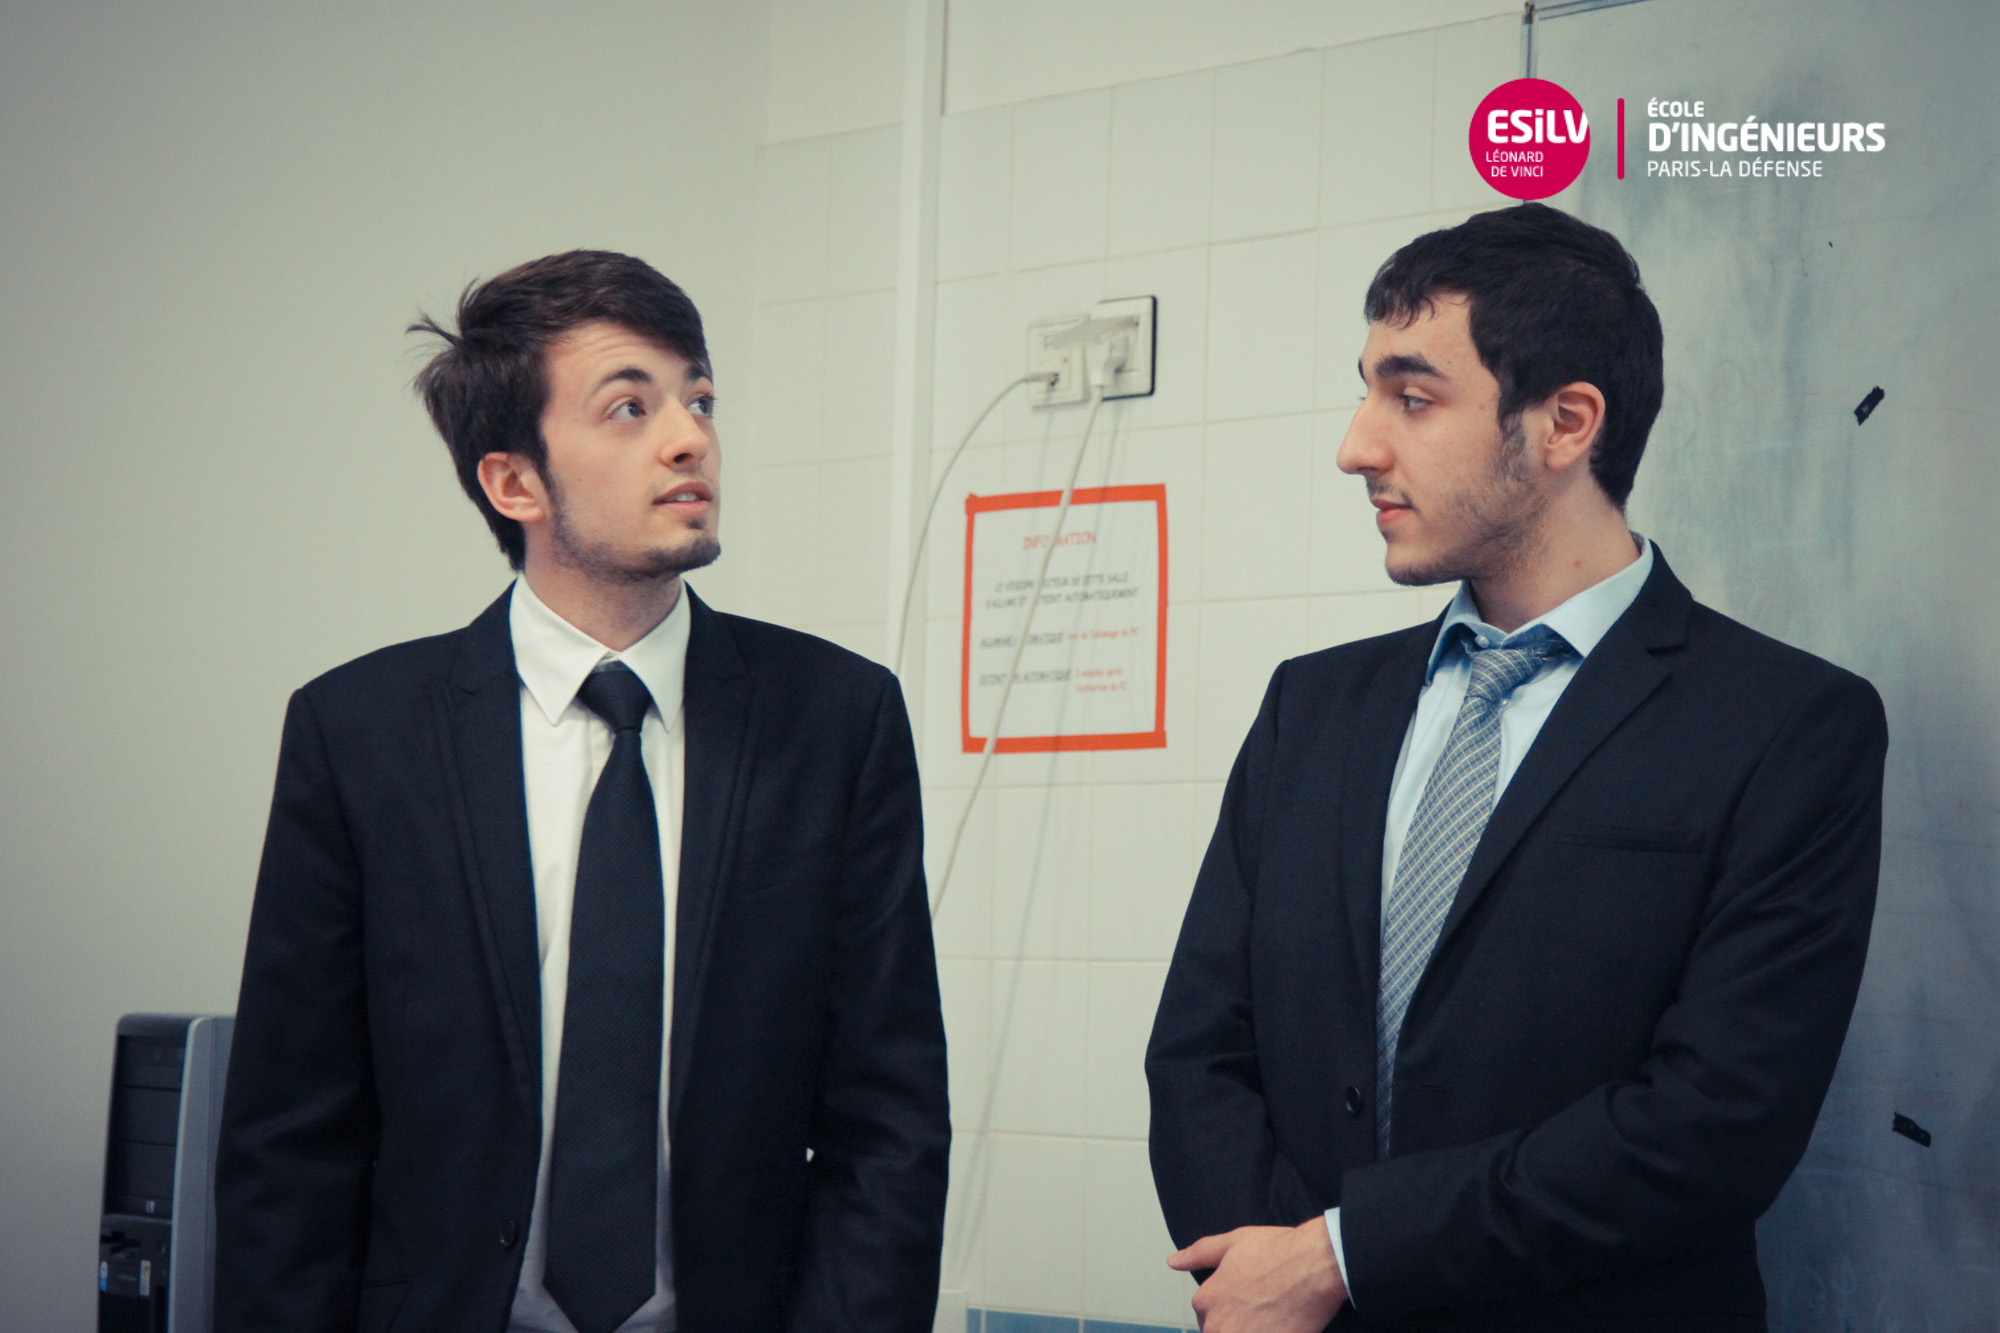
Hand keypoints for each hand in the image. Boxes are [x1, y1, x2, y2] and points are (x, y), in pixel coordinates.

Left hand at [1167, 1216, 1346, 1331]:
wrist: (1314, 1266)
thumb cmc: (1277, 1252)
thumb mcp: (1232, 1243)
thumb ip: (1198, 1254)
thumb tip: (1173, 1261)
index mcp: (1206, 1301)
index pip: (1205, 1317)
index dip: (1229, 1309)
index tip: (1248, 1302)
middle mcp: (1218, 1326)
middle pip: (1220, 1332)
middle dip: (1238, 1326)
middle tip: (1263, 1312)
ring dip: (1252, 1330)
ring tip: (1270, 1320)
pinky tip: (1280, 1327)